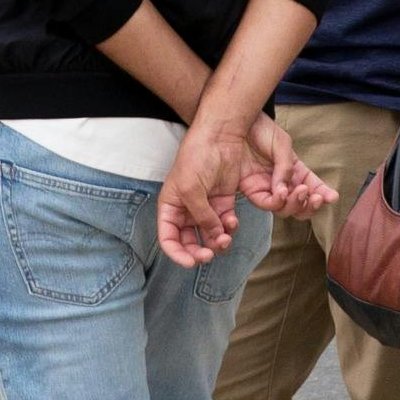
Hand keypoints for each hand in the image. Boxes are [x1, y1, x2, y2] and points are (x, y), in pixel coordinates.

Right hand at [156, 117, 250, 266]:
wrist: (219, 137)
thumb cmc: (196, 158)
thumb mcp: (192, 189)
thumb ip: (201, 216)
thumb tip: (213, 236)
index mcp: (170, 206)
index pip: (168, 238)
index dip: (177, 254)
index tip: (191, 262)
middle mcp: (186, 210)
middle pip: (188, 242)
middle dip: (199, 252)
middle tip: (209, 255)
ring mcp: (205, 207)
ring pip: (209, 236)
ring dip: (217, 242)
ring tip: (224, 239)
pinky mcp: (223, 202)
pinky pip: (225, 224)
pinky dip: (229, 228)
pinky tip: (232, 222)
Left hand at [245, 115, 335, 218]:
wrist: (237, 124)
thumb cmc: (262, 130)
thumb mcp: (282, 143)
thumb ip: (286, 167)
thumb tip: (285, 190)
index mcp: (295, 170)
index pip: (312, 187)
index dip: (323, 194)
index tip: (332, 197)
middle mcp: (283, 183)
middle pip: (300, 205)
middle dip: (310, 206)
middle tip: (315, 197)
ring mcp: (268, 188)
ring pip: (285, 209)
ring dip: (296, 204)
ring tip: (300, 191)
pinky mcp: (252, 190)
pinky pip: (266, 204)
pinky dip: (276, 201)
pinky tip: (281, 192)